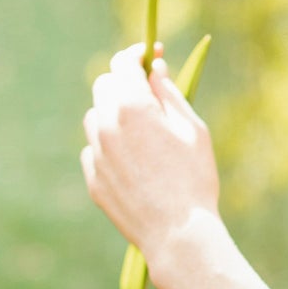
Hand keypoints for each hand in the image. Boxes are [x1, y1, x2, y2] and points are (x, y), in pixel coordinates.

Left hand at [81, 43, 218, 265]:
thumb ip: (169, 94)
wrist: (178, 234)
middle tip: (147, 93)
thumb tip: (154, 69)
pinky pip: (94, 150)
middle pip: (104, 86)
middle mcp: (106, 125)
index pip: (123, 63)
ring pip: (95, 117)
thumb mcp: (193, 129)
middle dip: (123, 82)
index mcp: (133, 107)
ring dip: (113, 114)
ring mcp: (96, 153)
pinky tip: (134, 162)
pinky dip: (109, 146)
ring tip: (142, 132)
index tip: (149, 55)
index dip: (136, 54)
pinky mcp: (93, 178)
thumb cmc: (194, 179)